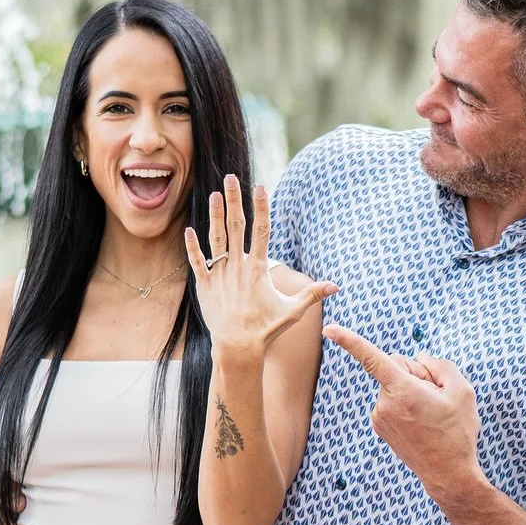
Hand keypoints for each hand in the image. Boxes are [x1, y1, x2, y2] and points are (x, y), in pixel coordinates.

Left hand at [186, 176, 335, 356]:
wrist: (238, 346)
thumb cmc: (266, 329)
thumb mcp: (293, 311)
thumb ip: (312, 294)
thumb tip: (336, 287)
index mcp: (259, 269)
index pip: (262, 231)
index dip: (262, 207)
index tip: (261, 187)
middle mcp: (239, 266)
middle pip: (236, 226)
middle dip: (234, 200)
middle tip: (230, 178)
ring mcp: (220, 274)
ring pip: (217, 239)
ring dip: (215, 215)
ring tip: (214, 195)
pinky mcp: (205, 285)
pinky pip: (197, 262)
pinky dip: (193, 247)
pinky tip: (189, 230)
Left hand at [324, 325, 481, 506]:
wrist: (448, 475)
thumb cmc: (457, 433)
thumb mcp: (462, 391)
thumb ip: (440, 365)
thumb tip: (420, 358)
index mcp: (403, 391)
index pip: (372, 359)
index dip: (350, 341)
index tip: (328, 330)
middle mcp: (385, 404)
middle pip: (395, 366)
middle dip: (414, 372)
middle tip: (437, 395)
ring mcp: (379, 417)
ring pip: (394, 385)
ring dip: (410, 391)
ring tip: (430, 415)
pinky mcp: (380, 427)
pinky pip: (392, 401)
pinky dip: (405, 404)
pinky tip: (422, 422)